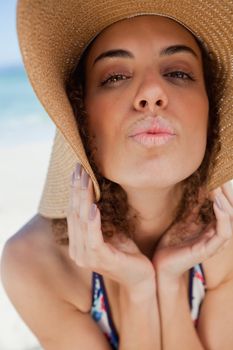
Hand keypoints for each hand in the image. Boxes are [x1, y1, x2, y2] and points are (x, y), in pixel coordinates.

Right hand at [67, 163, 154, 290]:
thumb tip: (96, 193)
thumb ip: (99, 218)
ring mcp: (87, 257)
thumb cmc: (127, 253)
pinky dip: (93, 221)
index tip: (78, 170)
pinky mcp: (100, 260)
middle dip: (77, 189)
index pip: (73, 212)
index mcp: (78, 243)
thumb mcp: (112, 231)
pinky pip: (93, 238)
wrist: (141, 277)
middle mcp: (78, 250)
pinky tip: (94, 206)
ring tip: (86, 179)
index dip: (75, 191)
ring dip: (84, 198)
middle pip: (75, 213)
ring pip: (82, 222)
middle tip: (79, 167)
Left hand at [152, 181, 232, 279]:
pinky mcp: (208, 250)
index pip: (228, 205)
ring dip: (229, 201)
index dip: (227, 189)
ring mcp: (215, 243)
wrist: (162, 264)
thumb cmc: (173, 241)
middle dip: (231, 192)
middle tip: (226, 174)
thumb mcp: (185, 218)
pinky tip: (217, 202)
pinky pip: (223, 233)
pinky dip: (223, 216)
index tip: (221, 171)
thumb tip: (201, 184)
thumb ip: (195, 204)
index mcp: (214, 226)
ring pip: (232, 220)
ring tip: (222, 186)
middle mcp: (218, 234)